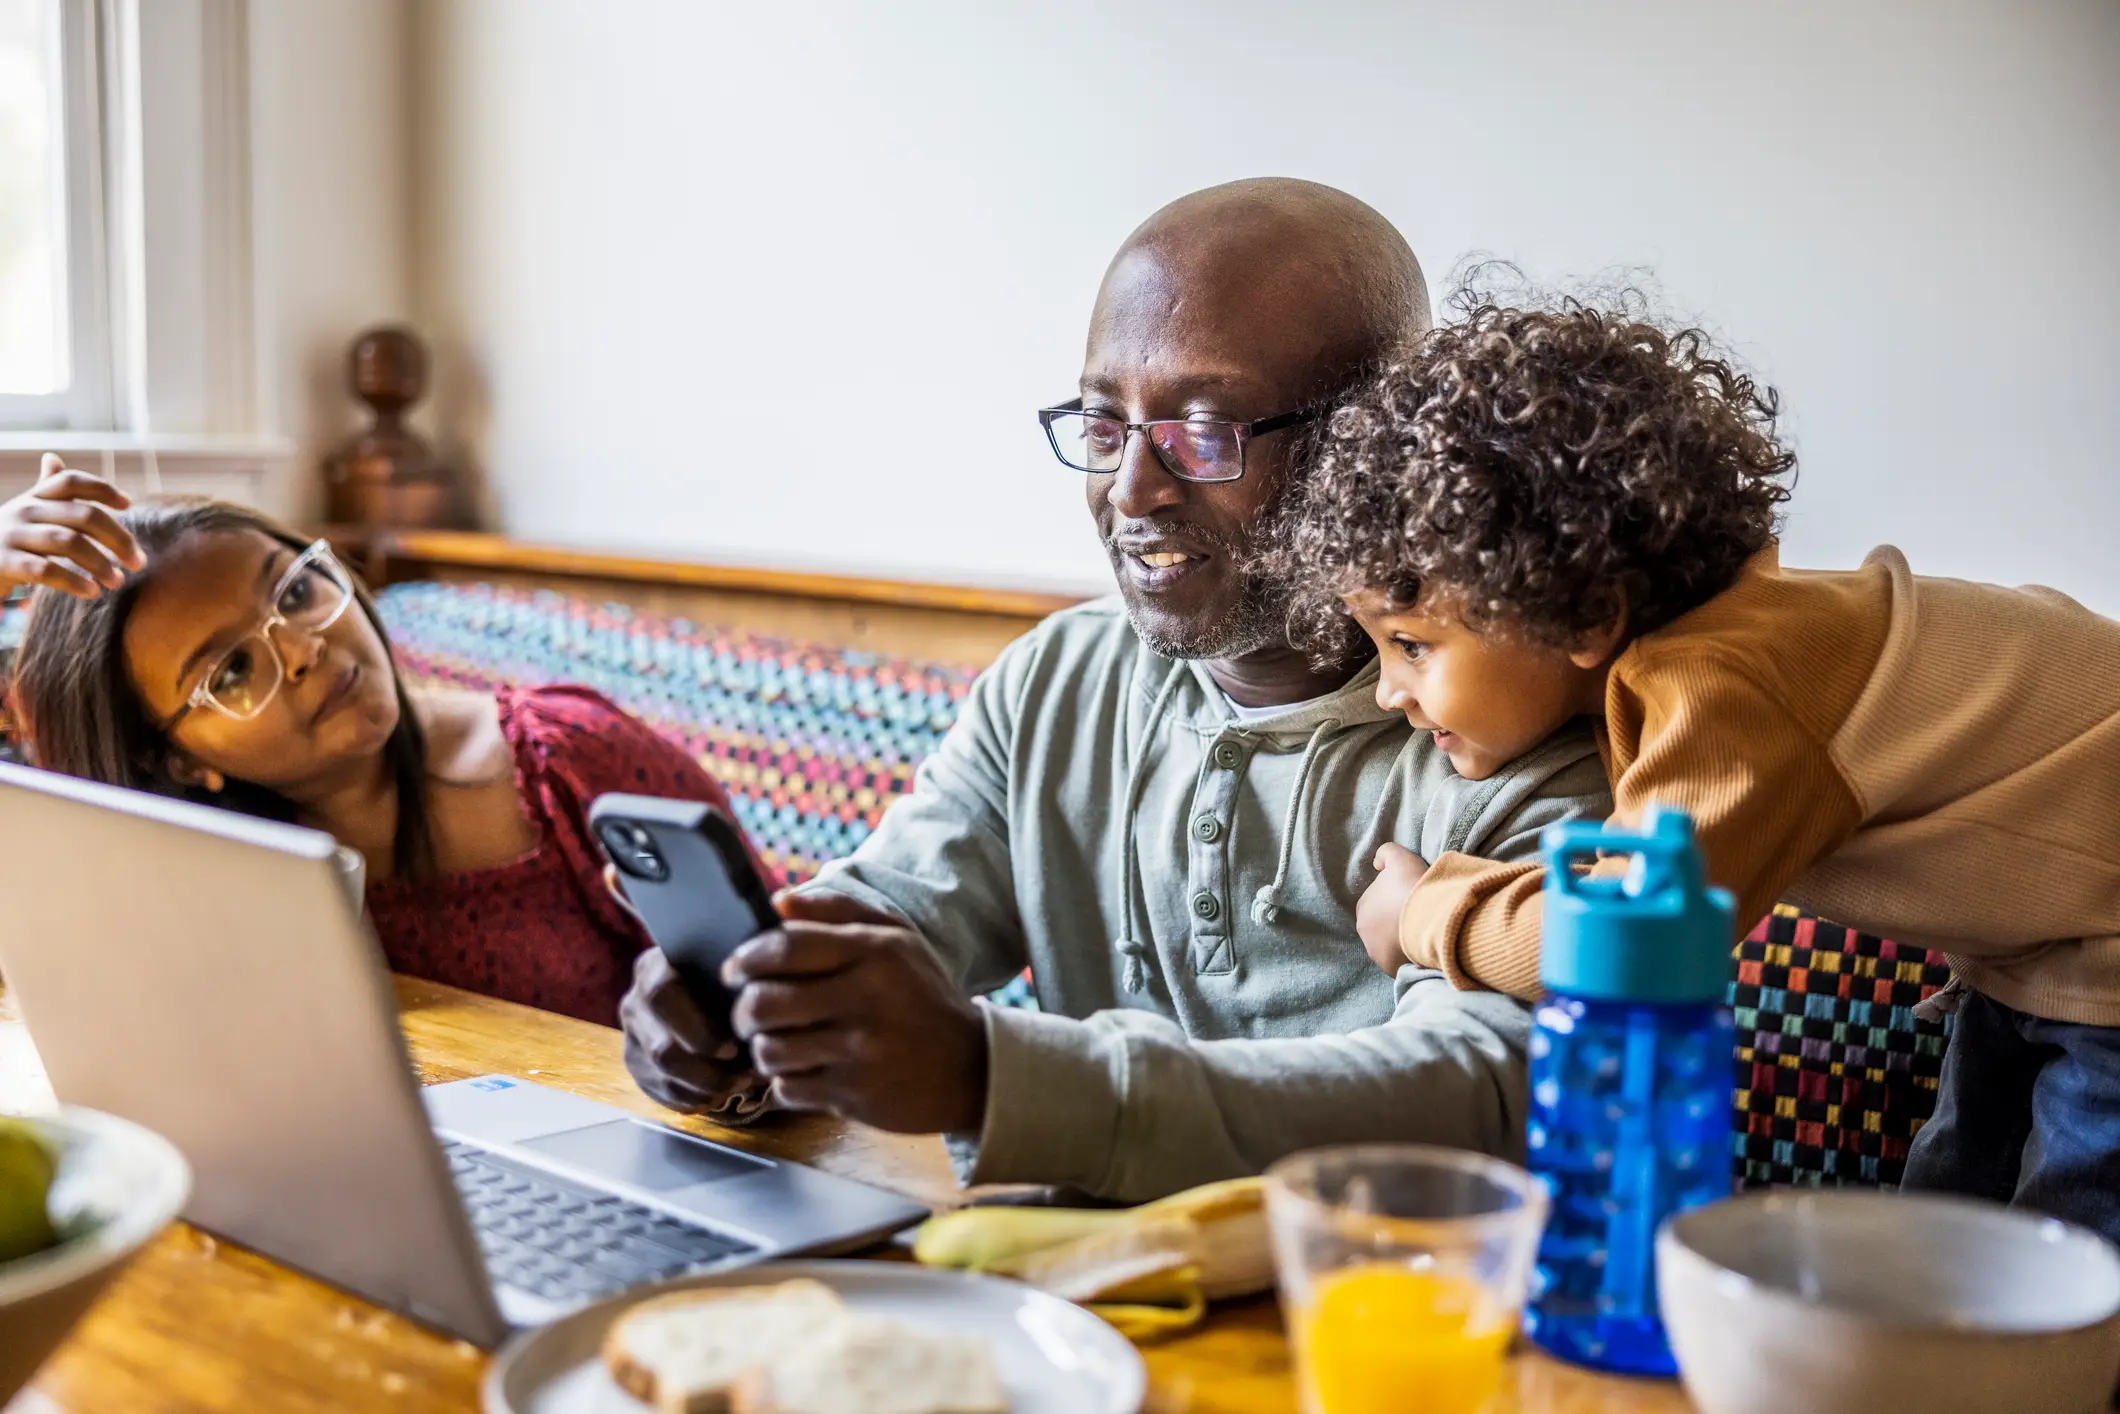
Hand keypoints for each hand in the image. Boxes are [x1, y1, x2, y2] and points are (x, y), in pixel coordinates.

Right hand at [0, 455, 144, 598]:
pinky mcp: (3, 562)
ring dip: (100, 564)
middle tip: (138, 562)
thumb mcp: (25, 513)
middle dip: (117, 539)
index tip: (129, 504)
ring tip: (118, 582)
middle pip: (82, 516)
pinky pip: (45, 570)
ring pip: (68, 543)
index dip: (101, 489)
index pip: (71, 482)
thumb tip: (52, 457)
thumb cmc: (7, 539)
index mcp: (34, 498)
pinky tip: (92, 592)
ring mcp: (11, 535)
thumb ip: (44, 490)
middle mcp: (23, 511)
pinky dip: (73, 582)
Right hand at [617, 943, 753, 1113]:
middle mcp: (636, 1003)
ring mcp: (633, 1037)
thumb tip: (760, 1015)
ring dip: (707, 1088)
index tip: (734, 1048)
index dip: (699, 1029)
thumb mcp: (728, 971)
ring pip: (665, 1076)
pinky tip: (722, 1090)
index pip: (663, 995)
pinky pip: (663, 1093)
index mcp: (654, 968)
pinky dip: (696, 1098)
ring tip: (742, 1083)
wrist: (701, 995)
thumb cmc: (724, 979)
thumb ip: (737, 985)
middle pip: (663, 1050)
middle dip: (706, 1072)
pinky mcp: (637, 1066)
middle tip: (744, 1075)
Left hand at [723, 889, 987, 1134]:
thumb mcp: (895, 939)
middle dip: (743, 1011)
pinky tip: (801, 1070)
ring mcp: (858, 1051)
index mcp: (873, 953)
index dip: (746, 959)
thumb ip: (835, 911)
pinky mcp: (853, 1094)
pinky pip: (788, 1088)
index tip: (733, 970)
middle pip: (766, 1002)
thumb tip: (777, 902)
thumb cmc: (922, 996)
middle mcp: (865, 999)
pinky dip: (784, 1082)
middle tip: (748, 1014)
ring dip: (762, 1048)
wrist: (970, 1067)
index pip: (785, 948)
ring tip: (776, 1043)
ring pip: (771, 1050)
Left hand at [1356, 842, 1429, 973]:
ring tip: (1424, 932)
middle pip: (1384, 925)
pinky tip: (1425, 948)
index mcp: (1363, 908)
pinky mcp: (1393, 969)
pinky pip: (1401, 961)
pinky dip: (1410, 956)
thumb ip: (1386, 853)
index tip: (1413, 897)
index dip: (1396, 898)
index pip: (1378, 902)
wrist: (1430, 919)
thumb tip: (1378, 863)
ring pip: (1392, 944)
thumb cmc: (1412, 887)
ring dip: (1404, 939)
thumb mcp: (1399, 857)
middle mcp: (1365, 933)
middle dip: (1398, 921)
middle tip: (1420, 915)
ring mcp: (1378, 954)